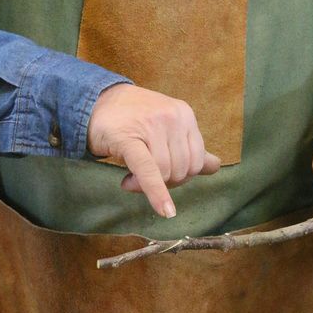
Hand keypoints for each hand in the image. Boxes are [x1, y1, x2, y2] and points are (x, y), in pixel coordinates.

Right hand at [87, 83, 220, 217]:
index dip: (181, 177)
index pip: (197, 161)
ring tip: (130, 177)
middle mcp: (172, 117)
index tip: (162, 175)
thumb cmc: (133, 118)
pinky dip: (157, 194)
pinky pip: (149, 172)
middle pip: (182, 170)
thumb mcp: (167, 126)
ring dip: (146, 186)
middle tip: (141, 178)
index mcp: (185, 114)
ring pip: (165, 174)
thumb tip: (215, 166)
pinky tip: (164, 210)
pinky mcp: (129, 138)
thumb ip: (190, 146)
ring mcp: (152, 125)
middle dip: (164, 183)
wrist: (96, 101)